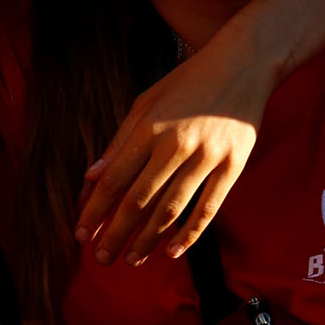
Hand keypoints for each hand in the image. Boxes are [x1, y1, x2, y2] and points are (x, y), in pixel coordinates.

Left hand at [75, 35, 272, 265]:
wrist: (243, 64)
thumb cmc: (188, 82)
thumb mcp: (145, 101)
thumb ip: (119, 141)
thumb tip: (92, 176)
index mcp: (149, 127)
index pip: (114, 179)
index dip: (95, 210)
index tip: (81, 233)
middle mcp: (176, 144)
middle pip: (138, 200)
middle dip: (116, 233)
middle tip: (101, 258)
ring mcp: (207, 157)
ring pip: (171, 209)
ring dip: (147, 239)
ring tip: (131, 260)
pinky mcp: (234, 166)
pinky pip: (208, 208)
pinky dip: (189, 234)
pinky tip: (170, 252)